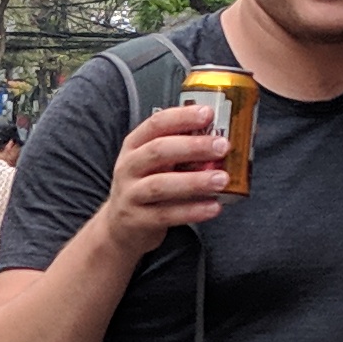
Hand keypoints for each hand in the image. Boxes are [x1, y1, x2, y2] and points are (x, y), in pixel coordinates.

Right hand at [91, 102, 231, 250]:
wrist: (120, 227)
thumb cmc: (145, 187)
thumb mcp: (154, 163)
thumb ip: (179, 150)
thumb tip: (220, 138)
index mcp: (135, 146)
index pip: (156, 124)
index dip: (182, 117)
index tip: (208, 113)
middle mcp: (129, 167)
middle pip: (158, 151)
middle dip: (192, 147)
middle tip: (222, 146)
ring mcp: (130, 195)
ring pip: (160, 185)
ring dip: (194, 181)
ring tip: (222, 179)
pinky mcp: (138, 221)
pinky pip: (166, 214)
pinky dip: (192, 211)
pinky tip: (213, 207)